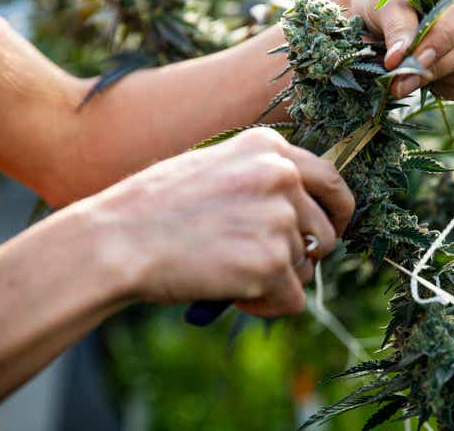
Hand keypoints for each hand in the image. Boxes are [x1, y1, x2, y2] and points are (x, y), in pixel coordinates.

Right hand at [89, 127, 354, 316]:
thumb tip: (303, 217)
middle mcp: (282, 177)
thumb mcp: (215, 168)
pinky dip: (266, 305)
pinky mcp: (271, 263)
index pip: (332, 182)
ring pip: (305, 268)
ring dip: (276, 280)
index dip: (337, 214)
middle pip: (326, 233)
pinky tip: (231, 293)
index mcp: (269, 147)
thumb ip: (263, 182)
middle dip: (303, 255)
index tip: (333, 232)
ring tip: (230, 272)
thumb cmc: (155, 207)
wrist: (116, 239)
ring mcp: (279, 219)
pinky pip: (292, 300)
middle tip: (271, 266)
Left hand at [334, 0, 453, 98]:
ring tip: (403, 78)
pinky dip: (439, 89)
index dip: (443, 38)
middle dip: (435, 66)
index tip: (414, 58)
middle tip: (399, 80)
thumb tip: (399, 60)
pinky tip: (418, 78)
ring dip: (437, 80)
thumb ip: (396, 27)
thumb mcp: (385, 2)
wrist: (380, 17)